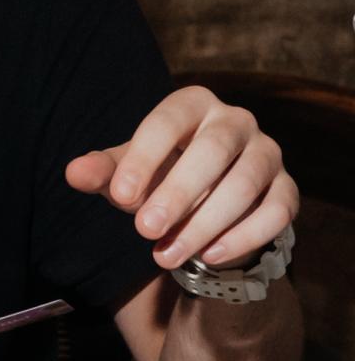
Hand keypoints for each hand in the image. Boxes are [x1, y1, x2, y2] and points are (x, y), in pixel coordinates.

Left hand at [65, 85, 298, 268]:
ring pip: (245, 184)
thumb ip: (102, 172)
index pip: (168, 122)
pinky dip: (243, 236)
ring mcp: (268, 154)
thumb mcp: (126, 174)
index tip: (119, 197)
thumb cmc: (157, 176)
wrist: (204, 204)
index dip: (144, 158)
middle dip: (178, 193)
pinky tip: (208, 256)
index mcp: (193, 104)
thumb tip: (73, 173)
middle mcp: (236, 121)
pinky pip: (276, 212)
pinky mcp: (286, 190)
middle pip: (213, 151)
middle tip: (144, 230)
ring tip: (165, 255)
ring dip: (204, 223)